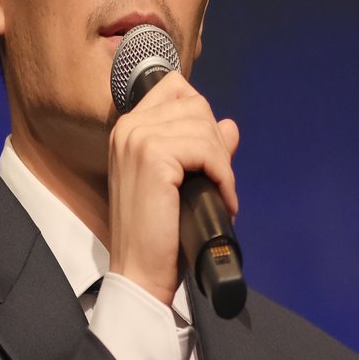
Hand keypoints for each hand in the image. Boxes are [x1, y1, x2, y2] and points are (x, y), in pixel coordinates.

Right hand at [105, 70, 240, 306]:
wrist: (140, 270)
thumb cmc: (157, 232)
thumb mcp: (180, 182)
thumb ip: (202, 149)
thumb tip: (230, 126)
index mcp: (128, 129)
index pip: (176, 89)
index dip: (201, 119)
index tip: (206, 157)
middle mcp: (128, 127)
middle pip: (196, 106)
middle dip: (216, 144)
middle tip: (218, 182)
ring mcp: (138, 139)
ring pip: (205, 127)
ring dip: (222, 163)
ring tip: (221, 194)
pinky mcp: (153, 156)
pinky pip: (207, 150)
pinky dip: (223, 176)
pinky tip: (221, 199)